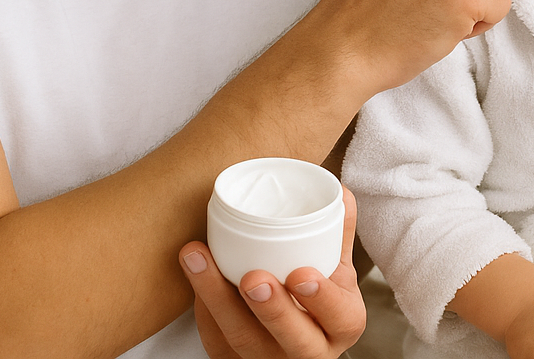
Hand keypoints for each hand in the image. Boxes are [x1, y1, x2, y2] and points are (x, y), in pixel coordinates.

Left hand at [180, 187, 365, 358]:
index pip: (339, 317)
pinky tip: (193, 272)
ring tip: (198, 258)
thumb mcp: (337, 277)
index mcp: (340, 326)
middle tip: (253, 278)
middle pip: (291, 339)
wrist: (291, 344)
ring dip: (217, 298)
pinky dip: (203, 305)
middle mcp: (309, 353)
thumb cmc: (317, 304)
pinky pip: (216, 340)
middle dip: (271, 310)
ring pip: (242, 339)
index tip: (301, 274)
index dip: (322, 298)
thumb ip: (337, 236)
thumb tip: (339, 191)